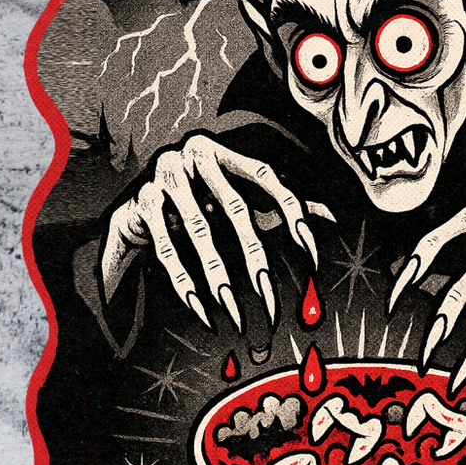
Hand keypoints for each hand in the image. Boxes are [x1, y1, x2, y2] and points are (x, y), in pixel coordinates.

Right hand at [100, 134, 331, 329]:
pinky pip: (166, 249)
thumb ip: (278, 203)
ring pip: (200, 232)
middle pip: (236, 209)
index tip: (311, 253)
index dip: (291, 210)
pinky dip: (185, 283)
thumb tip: (331, 216)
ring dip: (219, 277)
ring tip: (236, 314)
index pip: (268, 176)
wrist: (134, 204)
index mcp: (225, 150)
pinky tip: (202, 310)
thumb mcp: (235, 195)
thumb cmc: (197, 200)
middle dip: (256, 258)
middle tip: (270, 298)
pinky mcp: (142, 202)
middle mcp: (195, 155)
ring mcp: (166, 175)